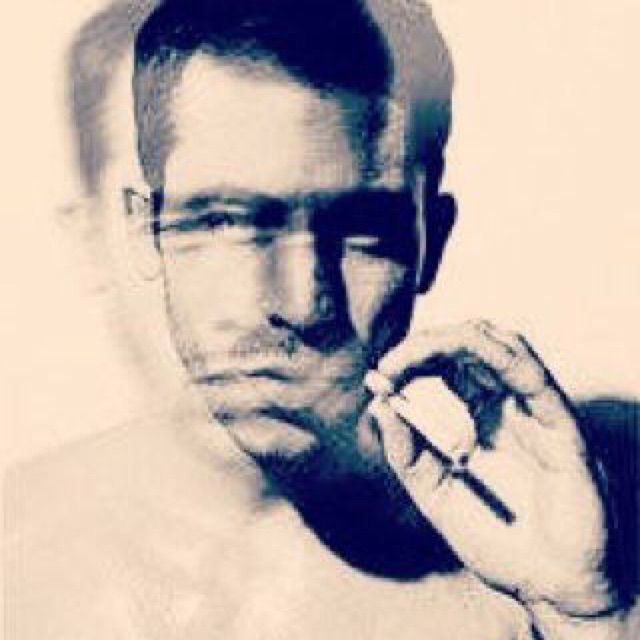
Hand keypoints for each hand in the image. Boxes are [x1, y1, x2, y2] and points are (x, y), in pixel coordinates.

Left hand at [368, 320, 616, 617]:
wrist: (546, 587)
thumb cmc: (495, 540)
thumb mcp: (434, 493)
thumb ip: (406, 451)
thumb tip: (377, 404)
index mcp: (480, 414)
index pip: (447, 362)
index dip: (414, 357)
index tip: (381, 373)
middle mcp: (508, 404)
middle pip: (471, 344)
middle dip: (427, 342)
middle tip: (392, 362)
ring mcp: (535, 412)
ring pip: (504, 346)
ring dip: (455, 339)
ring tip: (415, 353)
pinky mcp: (562, 428)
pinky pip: (534, 379)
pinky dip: (499, 358)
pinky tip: (465, 355)